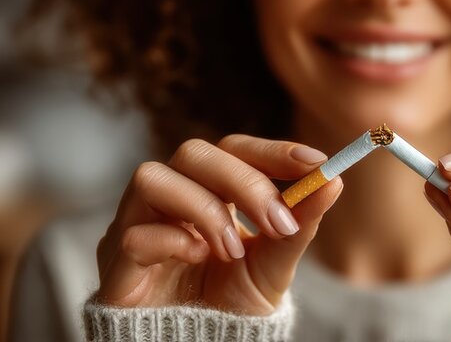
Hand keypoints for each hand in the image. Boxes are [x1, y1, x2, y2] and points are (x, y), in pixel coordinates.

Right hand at [95, 135, 341, 314]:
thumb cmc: (232, 302)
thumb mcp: (274, 264)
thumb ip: (299, 224)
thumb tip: (333, 180)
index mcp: (210, 190)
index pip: (235, 148)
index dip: (271, 150)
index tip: (315, 162)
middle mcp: (170, 197)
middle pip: (194, 153)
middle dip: (243, 182)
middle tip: (277, 221)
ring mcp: (137, 224)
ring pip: (152, 178)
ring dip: (204, 209)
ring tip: (232, 250)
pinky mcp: (117, 263)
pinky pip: (134, 234)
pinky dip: (172, 242)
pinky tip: (197, 259)